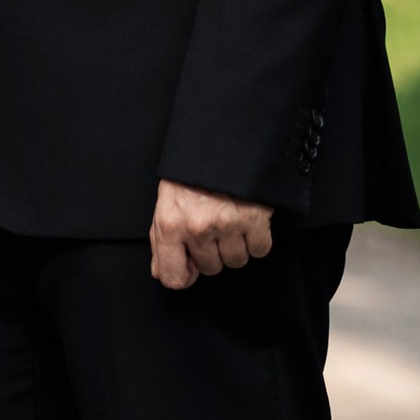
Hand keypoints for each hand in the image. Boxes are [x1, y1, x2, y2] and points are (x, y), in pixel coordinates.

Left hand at [149, 178, 274, 290]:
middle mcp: (197, 227)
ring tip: (231, 221)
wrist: (223, 142)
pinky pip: (260, 250)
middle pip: (210, 269)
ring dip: (236, 246)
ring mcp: (227, 224)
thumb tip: (159, 273)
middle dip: (213, 253)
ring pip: (236, 262)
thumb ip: (161, 241)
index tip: (191, 266)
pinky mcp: (255, 220)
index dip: (184, 275)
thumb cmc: (191, 173)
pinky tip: (248, 221)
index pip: (172, 278)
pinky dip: (257, 239)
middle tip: (213, 227)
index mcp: (170, 224)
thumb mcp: (166, 202)